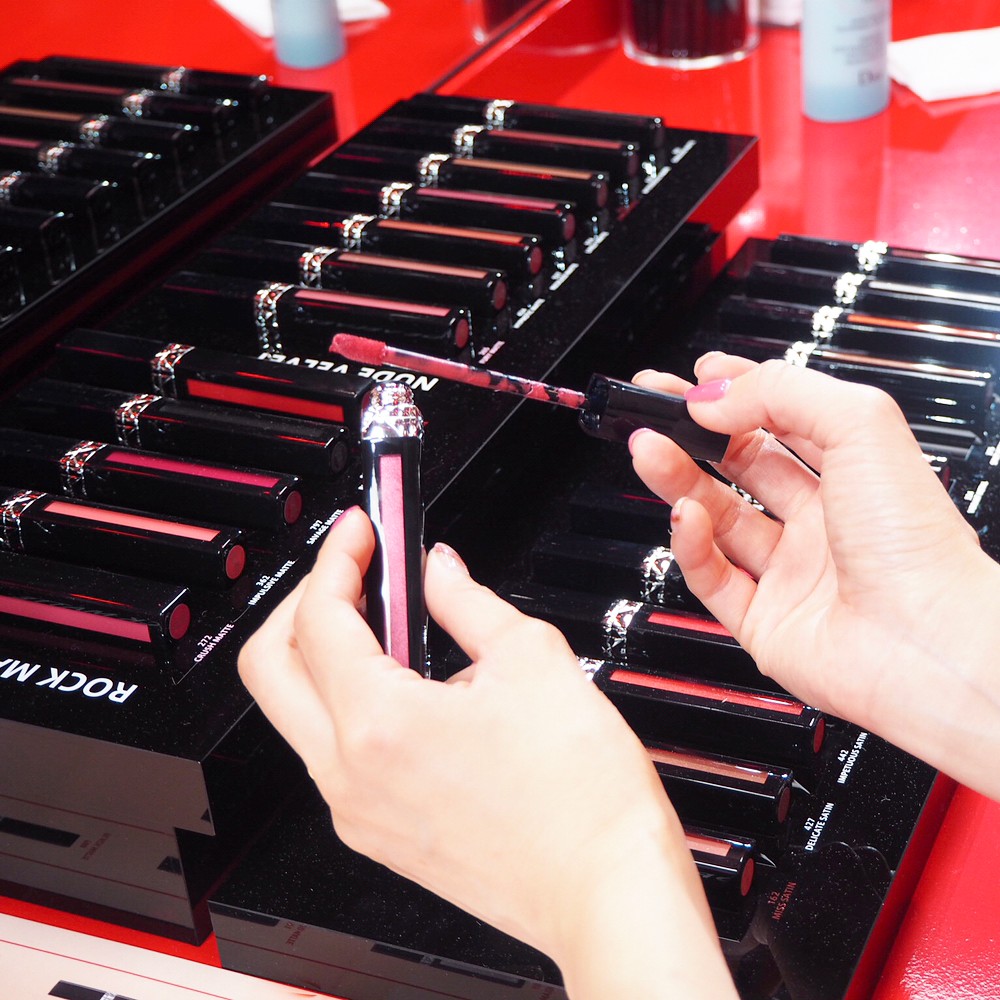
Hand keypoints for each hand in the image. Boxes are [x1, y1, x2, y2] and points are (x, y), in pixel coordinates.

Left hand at [239, 507, 736, 998]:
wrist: (607, 890)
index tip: (361, 531)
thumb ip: (467, 601)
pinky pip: (336, 753)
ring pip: (298, 712)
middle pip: (270, 666)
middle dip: (303, 602)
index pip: (320, 616)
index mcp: (379, 725)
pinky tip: (411, 685)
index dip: (338, 556)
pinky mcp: (377, 834)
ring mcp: (357, 812)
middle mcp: (350, 775)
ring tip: (391, 622)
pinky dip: (353, 703)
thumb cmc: (582, 798)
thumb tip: (439, 571)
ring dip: (328, 654)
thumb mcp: (531, 659)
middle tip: (353, 571)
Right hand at [629, 354, 999, 798]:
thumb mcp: (859, 424)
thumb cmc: (918, 543)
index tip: (696, 378)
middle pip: (738, 467)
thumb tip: (714, 394)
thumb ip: (781, 393)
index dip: (737, 397)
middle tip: (653, 411)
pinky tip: (684, 516)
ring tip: (647, 448)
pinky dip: (690, 544)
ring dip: (677, 480)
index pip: (781, 421)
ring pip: (716, 518)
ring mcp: (791, 573)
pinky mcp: (764, 622)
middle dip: (691, 434)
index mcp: (853, 473)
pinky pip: (711, 578)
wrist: (926, 641)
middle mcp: (821, 522)